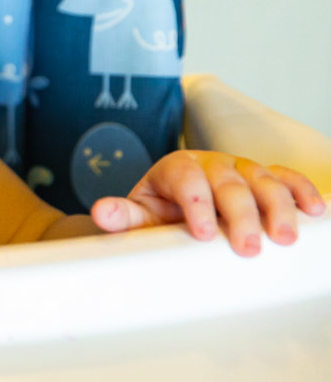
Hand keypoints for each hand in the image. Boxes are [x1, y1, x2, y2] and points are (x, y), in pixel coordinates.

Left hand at [90, 150, 325, 256]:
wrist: (175, 207)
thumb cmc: (160, 212)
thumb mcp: (139, 214)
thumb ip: (123, 215)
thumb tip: (102, 213)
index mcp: (176, 168)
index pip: (186, 179)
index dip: (195, 204)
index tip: (201, 233)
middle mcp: (210, 164)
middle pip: (228, 183)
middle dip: (240, 215)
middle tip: (248, 247)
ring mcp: (240, 169)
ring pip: (262, 180)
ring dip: (277, 207)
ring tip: (285, 237)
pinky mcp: (263, 178)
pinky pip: (286, 178)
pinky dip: (301, 190)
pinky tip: (313, 211)